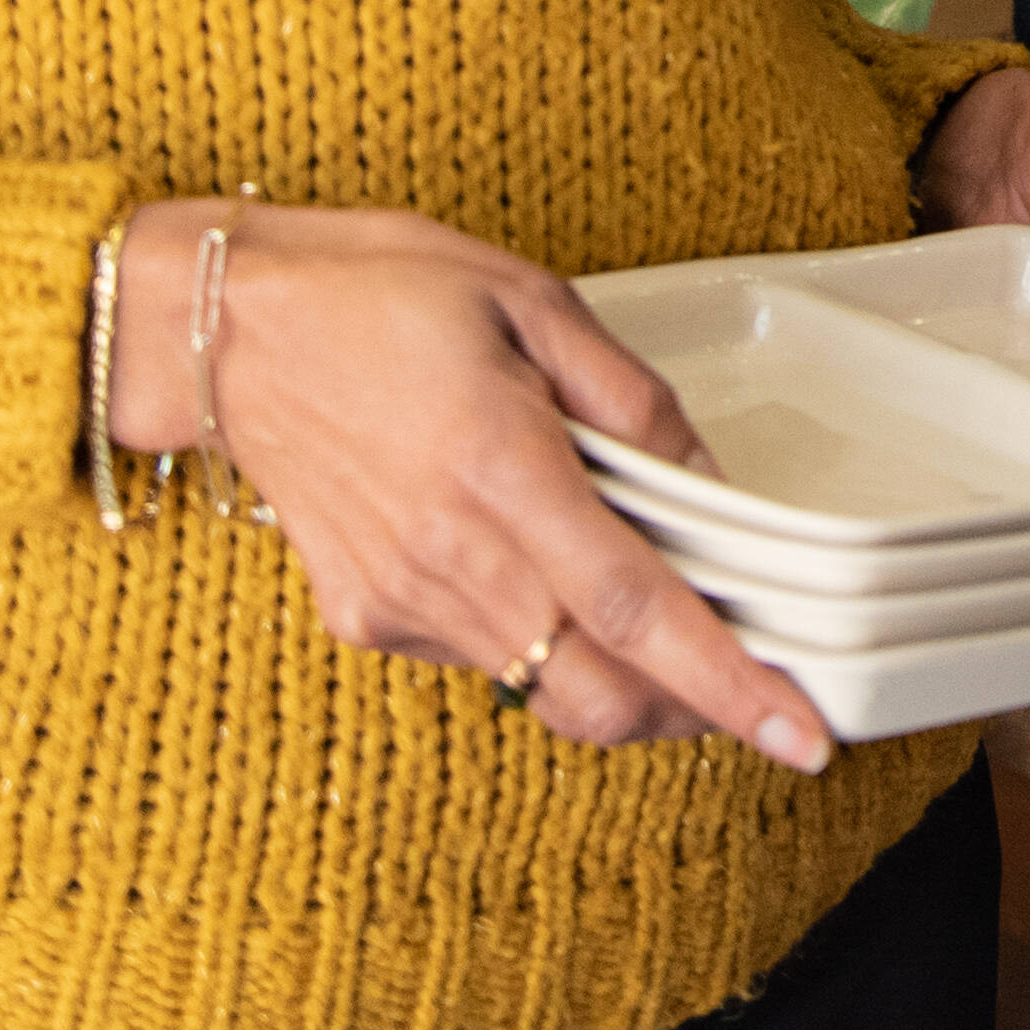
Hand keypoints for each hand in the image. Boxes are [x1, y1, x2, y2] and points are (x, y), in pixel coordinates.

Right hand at [109, 200, 834, 774]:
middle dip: (691, 711)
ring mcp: (401, 600)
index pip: (639, 610)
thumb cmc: (381, 294)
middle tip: (747, 675)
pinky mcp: (367, 620)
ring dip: (620, 679)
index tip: (801, 736)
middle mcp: (449, 555)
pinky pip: (485, 662)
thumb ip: (635, 404)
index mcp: (503, 469)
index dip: (731, 683)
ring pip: (545, 695)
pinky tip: (536, 565)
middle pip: (602, 696)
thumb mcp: (534, 305)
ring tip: (650, 610)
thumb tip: (714, 485)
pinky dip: (539, 641)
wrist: (228, 330)